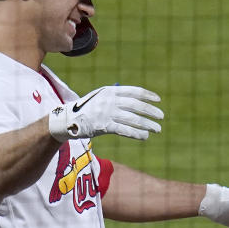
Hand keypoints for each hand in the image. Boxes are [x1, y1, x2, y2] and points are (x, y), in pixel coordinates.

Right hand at [49, 85, 163, 141]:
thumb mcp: (101, 97)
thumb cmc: (87, 108)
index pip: (134, 91)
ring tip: (156, 129)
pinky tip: (145, 136)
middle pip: (136, 106)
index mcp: (110, 91)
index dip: (148, 96)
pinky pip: (125, 130)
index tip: (158, 100)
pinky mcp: (104, 126)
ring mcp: (107, 113)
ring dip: (147, 124)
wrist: (67, 119)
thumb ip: (117, 97)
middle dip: (151, 112)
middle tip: (161, 117)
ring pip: (133, 119)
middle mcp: (110, 100)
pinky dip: (137, 133)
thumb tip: (138, 102)